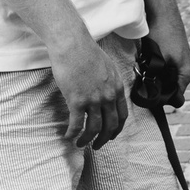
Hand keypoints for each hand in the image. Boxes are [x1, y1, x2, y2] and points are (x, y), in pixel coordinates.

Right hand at [49, 36, 130, 150]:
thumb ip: (110, 83)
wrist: (72, 44)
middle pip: (110, 126)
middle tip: (97, 146)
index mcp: (117, 89)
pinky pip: (76, 123)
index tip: (110, 135)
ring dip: (87, 140)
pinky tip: (68, 136)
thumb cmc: (86, 52)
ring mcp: (93, 100)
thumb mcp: (108, 68)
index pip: (122, 116)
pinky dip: (73, 133)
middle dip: (104, 139)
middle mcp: (108, 97)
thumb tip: (107, 91)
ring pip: (93, 128)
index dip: (116, 129)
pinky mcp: (77, 100)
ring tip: (80, 144)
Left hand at [143, 9, 189, 105]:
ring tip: (142, 69)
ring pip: (164, 78)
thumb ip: (159, 79)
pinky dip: (153, 67)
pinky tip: (145, 60)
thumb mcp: (160, 60)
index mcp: (186, 75)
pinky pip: (163, 68)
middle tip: (142, 81)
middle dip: (156, 87)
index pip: (175, 98)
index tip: (147, 96)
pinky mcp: (172, 55)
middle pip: (170, 88)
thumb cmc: (163, 35)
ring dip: (153, 76)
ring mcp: (179, 62)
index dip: (161, 100)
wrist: (162, 12)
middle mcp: (184, 70)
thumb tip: (154, 95)